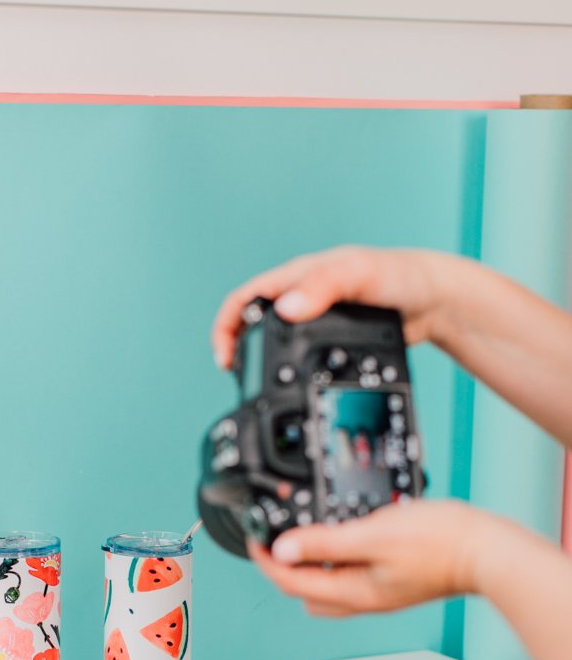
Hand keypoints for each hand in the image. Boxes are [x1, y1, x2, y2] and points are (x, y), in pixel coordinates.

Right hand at [210, 245, 467, 369]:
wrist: (433, 298)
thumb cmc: (398, 275)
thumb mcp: (357, 275)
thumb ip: (323, 287)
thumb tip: (285, 309)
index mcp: (297, 275)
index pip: (245, 298)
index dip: (226, 326)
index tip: (225, 357)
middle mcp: (301, 294)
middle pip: (251, 319)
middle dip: (235, 346)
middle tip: (234, 376)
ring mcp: (314, 316)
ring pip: (273, 337)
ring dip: (257, 359)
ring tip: (254, 384)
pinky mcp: (330, 336)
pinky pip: (298, 351)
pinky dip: (287, 367)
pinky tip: (294, 382)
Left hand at [249, 500, 490, 617]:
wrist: (486, 550)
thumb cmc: (440, 543)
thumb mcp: (372, 534)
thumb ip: (325, 542)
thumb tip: (284, 549)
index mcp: (354, 592)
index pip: (291, 582)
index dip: (266, 561)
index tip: (254, 539)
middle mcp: (364, 599)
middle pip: (305, 590)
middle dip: (282, 568)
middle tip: (272, 539)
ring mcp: (379, 593)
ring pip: (327, 587)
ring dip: (308, 566)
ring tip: (301, 536)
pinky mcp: (393, 581)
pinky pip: (350, 577)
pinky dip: (335, 561)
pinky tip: (341, 538)